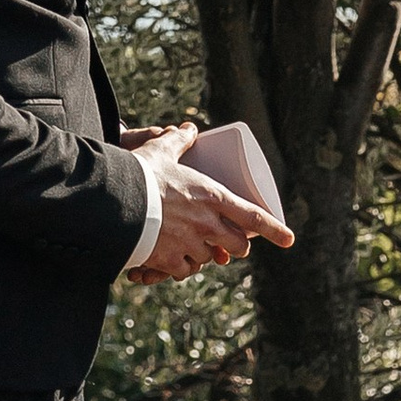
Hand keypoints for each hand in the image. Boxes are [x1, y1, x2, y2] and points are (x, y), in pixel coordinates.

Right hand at [130, 129, 294, 279]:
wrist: (112, 203)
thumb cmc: (139, 175)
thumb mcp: (160, 152)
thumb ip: (178, 141)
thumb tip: (189, 129)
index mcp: (212, 197)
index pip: (253, 216)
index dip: (275, 229)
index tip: (289, 239)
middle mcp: (207, 224)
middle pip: (238, 245)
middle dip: (236, 246)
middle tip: (230, 242)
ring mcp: (190, 244)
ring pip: (211, 259)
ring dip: (207, 254)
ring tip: (194, 246)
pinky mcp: (170, 260)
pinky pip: (185, 270)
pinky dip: (183, 267)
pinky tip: (175, 260)